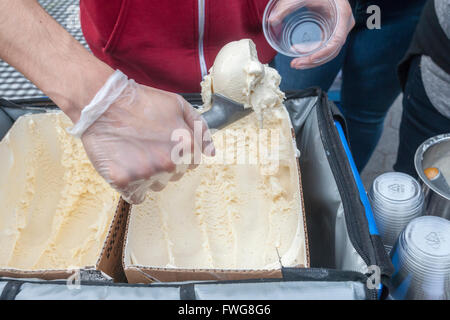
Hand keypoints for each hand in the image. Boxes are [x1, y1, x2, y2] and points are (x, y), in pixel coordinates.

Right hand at [72, 71, 214, 203]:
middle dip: (163, 163)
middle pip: (174, 175)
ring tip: (134, 153)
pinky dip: (132, 187)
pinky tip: (126, 168)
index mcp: (186, 146)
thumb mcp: (178, 105)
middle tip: (146, 145)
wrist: (103, 103)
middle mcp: (169, 164)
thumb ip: (200, 129)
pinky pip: (136, 196)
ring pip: (156, 186)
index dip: (177, 152)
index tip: (162, 142)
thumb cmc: (142, 102)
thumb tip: (211, 153)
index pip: (191, 163)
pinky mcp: (124, 182)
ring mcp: (146, 174)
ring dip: (148, 175)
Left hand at [269, 0, 354, 68]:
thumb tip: (271, 20)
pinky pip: (325, 48)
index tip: (310, 59)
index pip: (337, 41)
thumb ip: (287, 6)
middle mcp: (343, 25)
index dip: (323, 53)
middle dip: (313, 61)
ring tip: (296, 64)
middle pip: (332, 51)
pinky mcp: (333, 32)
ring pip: (328, 52)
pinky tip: (300, 57)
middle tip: (295, 64)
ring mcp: (339, 30)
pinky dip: (313, 54)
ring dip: (312, 61)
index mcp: (342, 15)